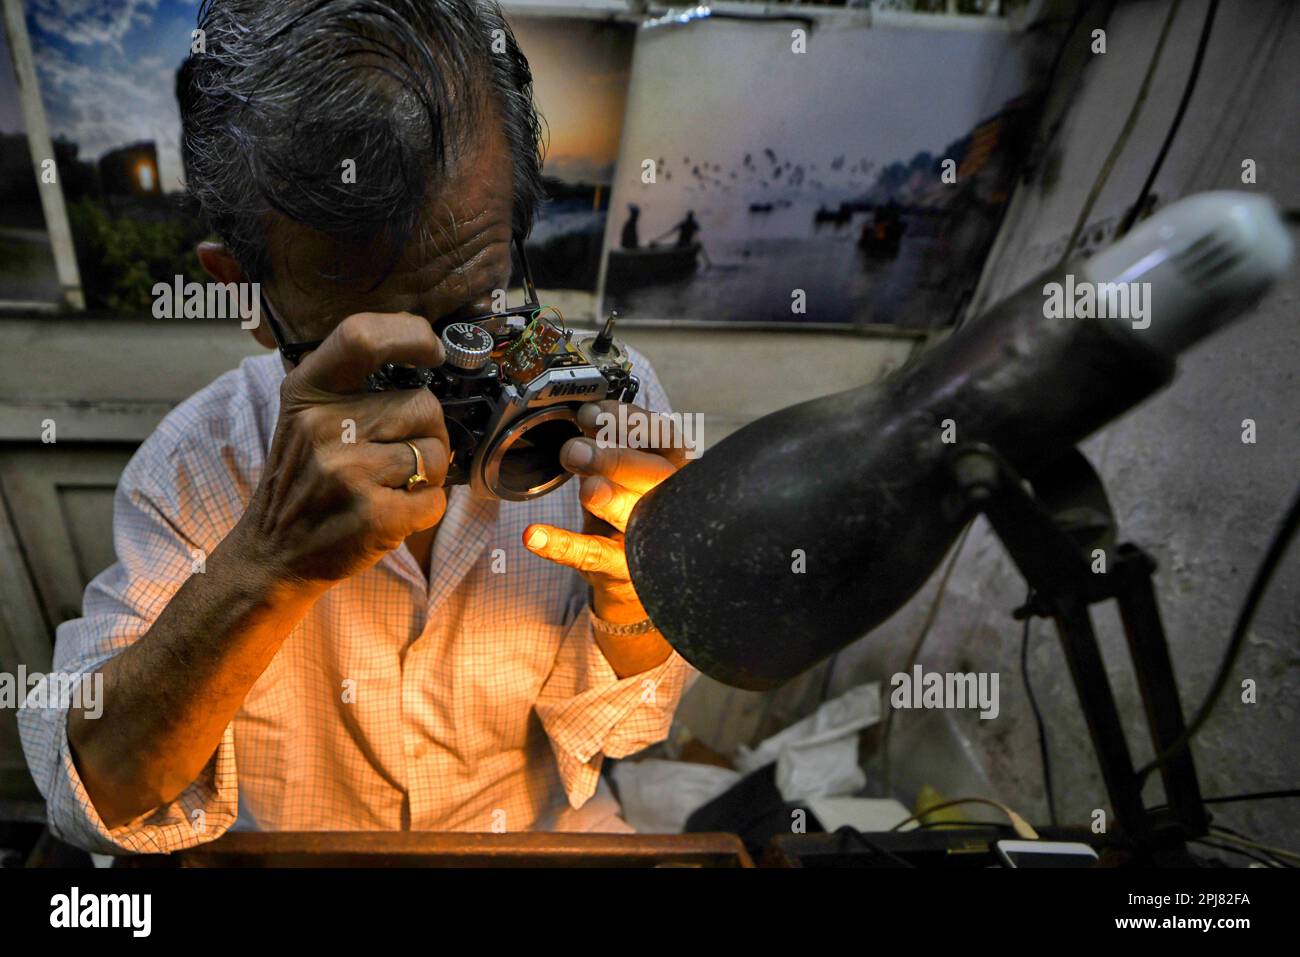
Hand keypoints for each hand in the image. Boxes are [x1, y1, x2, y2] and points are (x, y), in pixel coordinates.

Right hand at [234, 312, 450, 587]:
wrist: (271, 554)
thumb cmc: (303, 481)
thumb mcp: (305, 417)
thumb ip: (352, 386)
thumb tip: (427, 351)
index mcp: (308, 392)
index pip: (362, 337)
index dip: (410, 336)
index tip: (431, 351)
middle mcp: (324, 426)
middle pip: (424, 405)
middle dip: (428, 433)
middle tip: (398, 457)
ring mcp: (348, 472)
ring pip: (436, 453)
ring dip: (429, 474)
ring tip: (391, 486)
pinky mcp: (374, 515)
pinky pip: (437, 499)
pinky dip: (426, 510)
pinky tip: (393, 514)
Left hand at [523, 400, 688, 624]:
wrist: (631, 574)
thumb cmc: (628, 508)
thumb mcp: (622, 470)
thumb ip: (608, 441)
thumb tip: (582, 411)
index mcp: (671, 468)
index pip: (664, 437)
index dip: (630, 421)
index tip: (590, 413)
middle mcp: (666, 501)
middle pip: (653, 476)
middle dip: (615, 458)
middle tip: (574, 450)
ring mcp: (645, 537)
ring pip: (632, 516)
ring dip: (609, 500)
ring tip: (588, 489)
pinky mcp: (617, 568)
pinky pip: (591, 555)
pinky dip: (561, 545)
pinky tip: (534, 535)